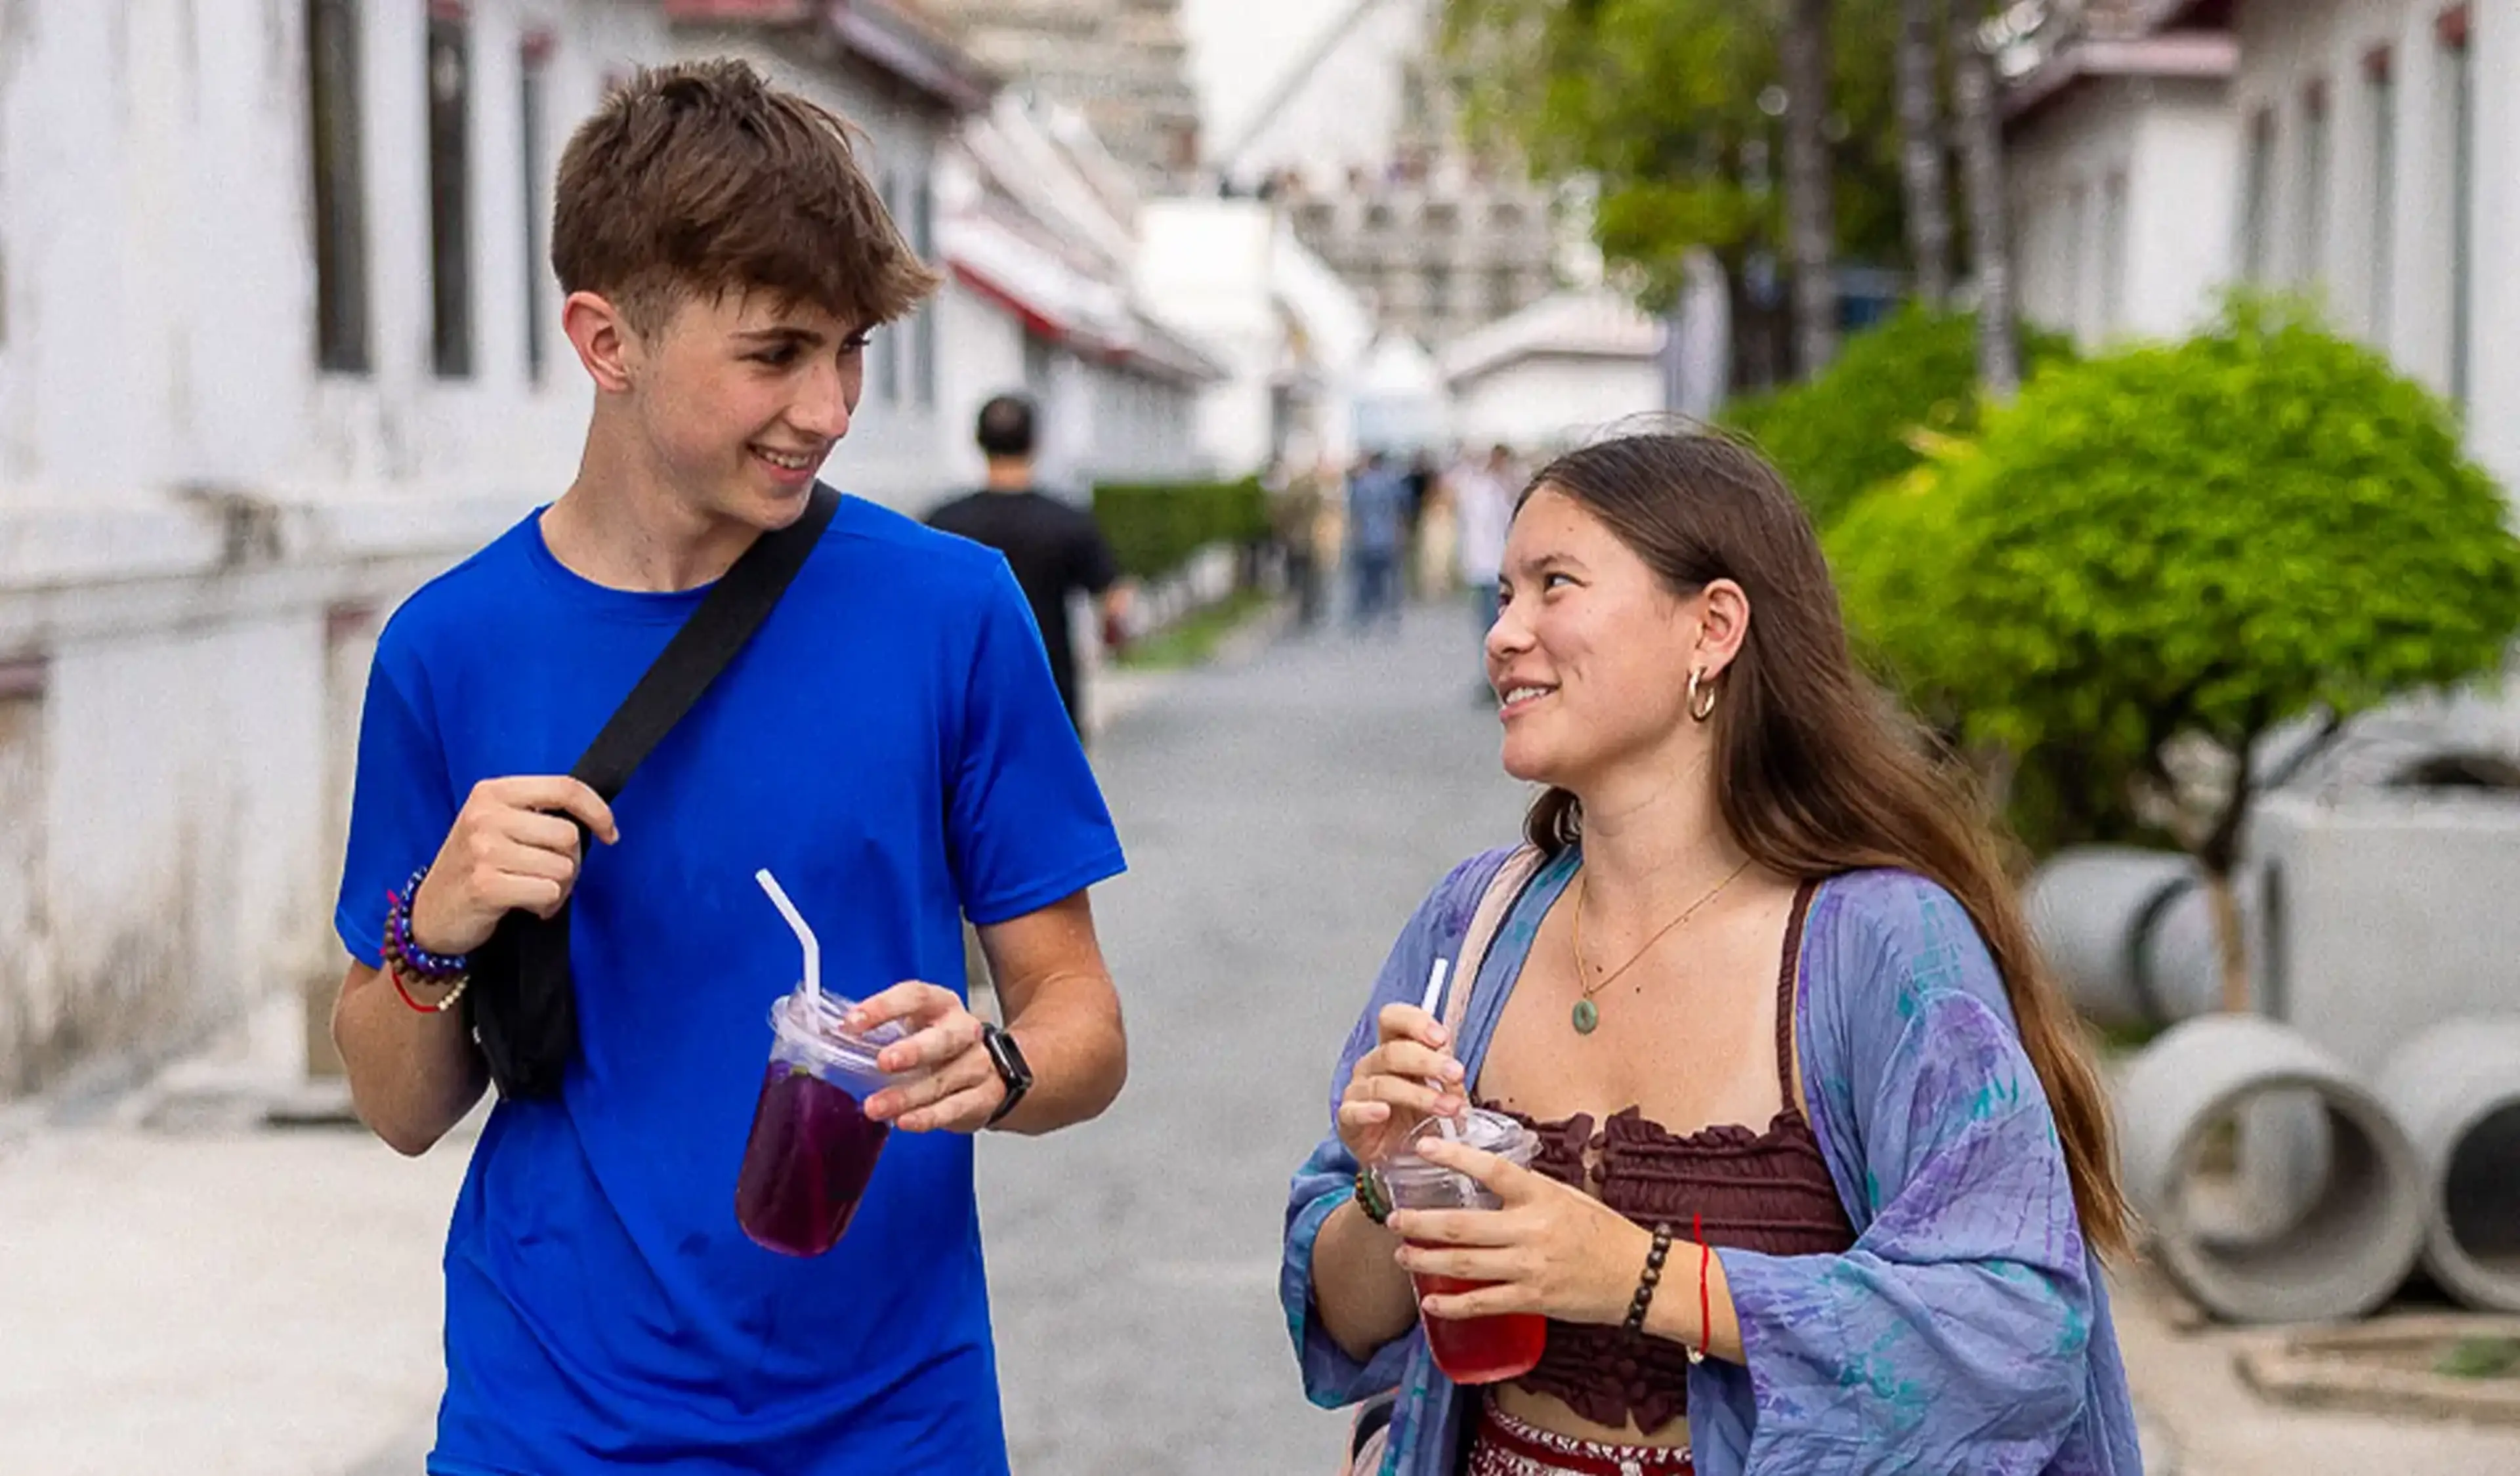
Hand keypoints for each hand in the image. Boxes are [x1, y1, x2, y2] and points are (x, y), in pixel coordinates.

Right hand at [412, 776, 618, 955]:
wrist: (430, 914)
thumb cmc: (474, 868)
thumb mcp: (497, 826)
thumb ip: (536, 815)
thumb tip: (596, 822)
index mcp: (493, 792)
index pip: (565, 788)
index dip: (598, 811)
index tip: (610, 833)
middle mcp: (486, 815)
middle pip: (569, 835)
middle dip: (571, 863)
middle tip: (547, 876)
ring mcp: (484, 849)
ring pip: (562, 867)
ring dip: (558, 888)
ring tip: (531, 892)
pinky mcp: (486, 885)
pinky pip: (548, 893)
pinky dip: (545, 906)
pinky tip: (524, 906)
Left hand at [846, 982, 1006, 1133]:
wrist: (988, 1074)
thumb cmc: (938, 1048)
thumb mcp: (913, 1029)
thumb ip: (878, 1031)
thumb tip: (826, 1034)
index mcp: (942, 1006)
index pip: (916, 997)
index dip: (884, 1007)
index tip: (853, 1022)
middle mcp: (964, 1031)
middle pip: (943, 1038)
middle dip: (913, 1050)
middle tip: (883, 1062)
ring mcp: (977, 1065)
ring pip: (942, 1080)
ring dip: (907, 1095)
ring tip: (875, 1106)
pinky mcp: (982, 1097)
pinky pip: (953, 1108)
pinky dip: (927, 1117)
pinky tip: (905, 1121)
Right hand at [1335, 1003, 1468, 1165]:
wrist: (1397, 1155)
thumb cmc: (1416, 1116)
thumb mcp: (1440, 1092)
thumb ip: (1448, 1078)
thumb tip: (1456, 1072)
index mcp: (1391, 1049)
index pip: (1393, 1019)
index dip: (1415, 1022)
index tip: (1442, 1039)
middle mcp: (1371, 1065)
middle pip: (1392, 1052)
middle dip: (1428, 1061)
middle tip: (1456, 1074)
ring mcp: (1357, 1092)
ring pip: (1383, 1084)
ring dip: (1419, 1095)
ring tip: (1448, 1108)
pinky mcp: (1348, 1121)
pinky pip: (1352, 1112)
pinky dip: (1368, 1110)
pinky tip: (1384, 1112)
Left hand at [1386, 1136, 1655, 1328]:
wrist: (1639, 1278)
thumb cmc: (1603, 1232)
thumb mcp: (1568, 1196)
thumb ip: (1529, 1188)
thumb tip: (1489, 1175)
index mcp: (1541, 1196)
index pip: (1492, 1170)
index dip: (1455, 1157)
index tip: (1423, 1148)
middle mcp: (1531, 1230)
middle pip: (1462, 1225)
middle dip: (1420, 1223)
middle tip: (1393, 1219)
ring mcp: (1530, 1268)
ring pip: (1464, 1265)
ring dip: (1426, 1260)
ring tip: (1402, 1255)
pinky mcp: (1533, 1299)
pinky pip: (1483, 1303)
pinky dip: (1452, 1306)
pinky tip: (1430, 1304)